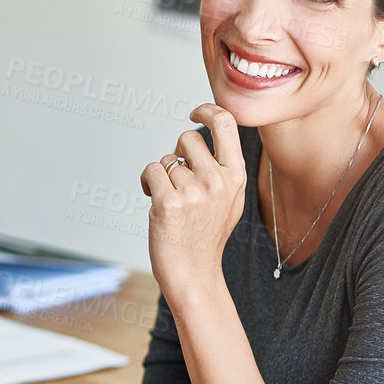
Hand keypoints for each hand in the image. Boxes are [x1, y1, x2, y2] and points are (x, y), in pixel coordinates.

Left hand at [140, 104, 245, 303]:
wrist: (194, 273)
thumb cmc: (207, 235)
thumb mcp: (230, 199)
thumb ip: (224, 167)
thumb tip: (209, 130)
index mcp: (236, 176)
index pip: (226, 124)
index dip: (208, 110)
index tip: (196, 114)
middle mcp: (217, 181)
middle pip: (188, 138)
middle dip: (178, 153)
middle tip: (179, 180)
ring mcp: (193, 192)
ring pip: (167, 159)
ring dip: (163, 175)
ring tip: (171, 200)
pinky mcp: (168, 202)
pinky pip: (150, 171)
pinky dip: (147, 183)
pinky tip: (154, 200)